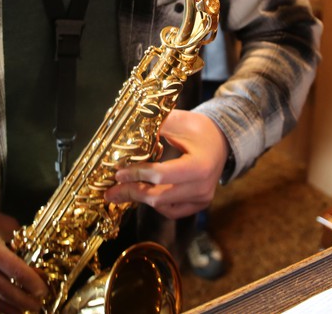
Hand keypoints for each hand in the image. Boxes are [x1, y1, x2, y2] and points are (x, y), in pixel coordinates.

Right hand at [0, 213, 48, 313]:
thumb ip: (22, 243)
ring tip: (21, 312)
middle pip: (4, 290)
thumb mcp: (7, 226)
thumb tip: (39, 265)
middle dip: (23, 301)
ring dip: (7, 308)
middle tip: (36, 306)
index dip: (32, 284)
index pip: (16, 272)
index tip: (43, 292)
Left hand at [106, 109, 228, 218]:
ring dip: (141, 198)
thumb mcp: (178, 122)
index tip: (118, 172)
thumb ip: (154, 128)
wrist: (221, 141)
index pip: (161, 176)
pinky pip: (171, 211)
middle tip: (110, 191)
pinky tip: (144, 193)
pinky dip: (155, 204)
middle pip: (159, 196)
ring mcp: (202, 198)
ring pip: (163, 206)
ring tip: (122, 191)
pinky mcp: (200, 204)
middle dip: (132, 192)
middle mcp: (203, 187)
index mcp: (199, 165)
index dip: (137, 175)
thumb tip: (124, 134)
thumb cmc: (198, 129)